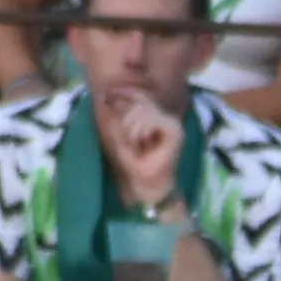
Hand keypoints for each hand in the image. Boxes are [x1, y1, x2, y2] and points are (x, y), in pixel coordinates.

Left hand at [97, 83, 184, 205]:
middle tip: (133, 141)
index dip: (125, 92)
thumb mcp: (117, 138)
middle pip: (140, 101)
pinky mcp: (175, 132)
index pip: (139, 95)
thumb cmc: (134, 166)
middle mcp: (166, 118)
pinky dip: (142, 130)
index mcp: (153, 118)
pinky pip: (153, 119)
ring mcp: (172, 124)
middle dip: (127, 119)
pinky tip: (143, 142)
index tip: (110, 95)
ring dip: (133, 127)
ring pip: (144, 109)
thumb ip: (113, 118)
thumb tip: (105, 97)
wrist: (148, 187)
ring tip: (137, 144)